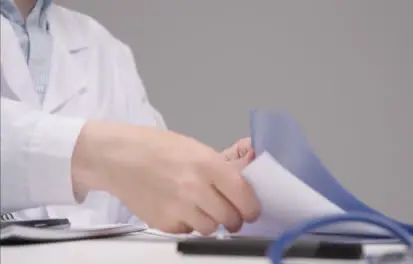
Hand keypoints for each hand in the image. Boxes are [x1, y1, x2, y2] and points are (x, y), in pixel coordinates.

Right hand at [72, 121, 260, 234]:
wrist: (117, 157)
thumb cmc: (156, 147)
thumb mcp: (195, 147)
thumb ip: (223, 164)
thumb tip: (250, 166)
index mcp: (208, 165)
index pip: (244, 196)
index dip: (252, 207)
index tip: (251, 210)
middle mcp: (195, 189)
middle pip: (231, 218)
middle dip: (234, 218)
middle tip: (230, 212)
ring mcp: (178, 209)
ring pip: (211, 229)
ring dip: (211, 221)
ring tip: (201, 208)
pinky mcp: (164, 223)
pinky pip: (188, 231)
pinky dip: (189, 224)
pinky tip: (180, 208)